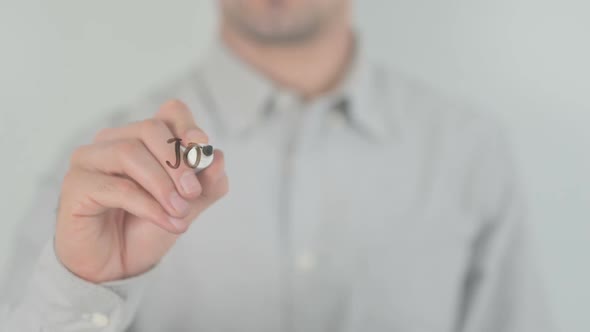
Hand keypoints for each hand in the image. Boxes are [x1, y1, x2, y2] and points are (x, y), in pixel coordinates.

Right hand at [55, 100, 227, 282]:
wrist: (116, 266)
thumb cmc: (146, 228)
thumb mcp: (187, 206)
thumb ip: (206, 184)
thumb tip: (217, 158)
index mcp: (143, 138)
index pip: (168, 113)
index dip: (187, 125)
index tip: (201, 147)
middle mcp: (113, 141)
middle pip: (150, 129)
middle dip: (177, 162)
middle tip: (192, 193)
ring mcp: (90, 160)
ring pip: (130, 153)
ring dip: (162, 185)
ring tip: (180, 212)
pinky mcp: (76, 185)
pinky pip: (117, 187)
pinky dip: (149, 206)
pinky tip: (167, 222)